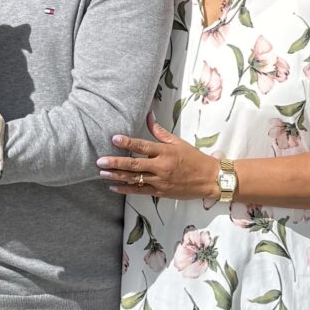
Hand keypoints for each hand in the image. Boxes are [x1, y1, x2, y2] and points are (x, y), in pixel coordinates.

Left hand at [98, 117, 218, 198]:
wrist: (209, 179)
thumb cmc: (194, 158)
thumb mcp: (178, 142)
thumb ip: (160, 132)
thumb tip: (149, 117)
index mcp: (165, 152)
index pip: (143, 146)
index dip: (128, 142)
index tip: (114, 138)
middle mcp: (161, 167)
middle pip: (134, 164)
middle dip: (115, 162)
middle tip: (100, 160)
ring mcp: (160, 181)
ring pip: (134, 179)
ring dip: (116, 176)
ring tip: (102, 173)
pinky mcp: (160, 192)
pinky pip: (140, 191)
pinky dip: (126, 189)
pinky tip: (113, 187)